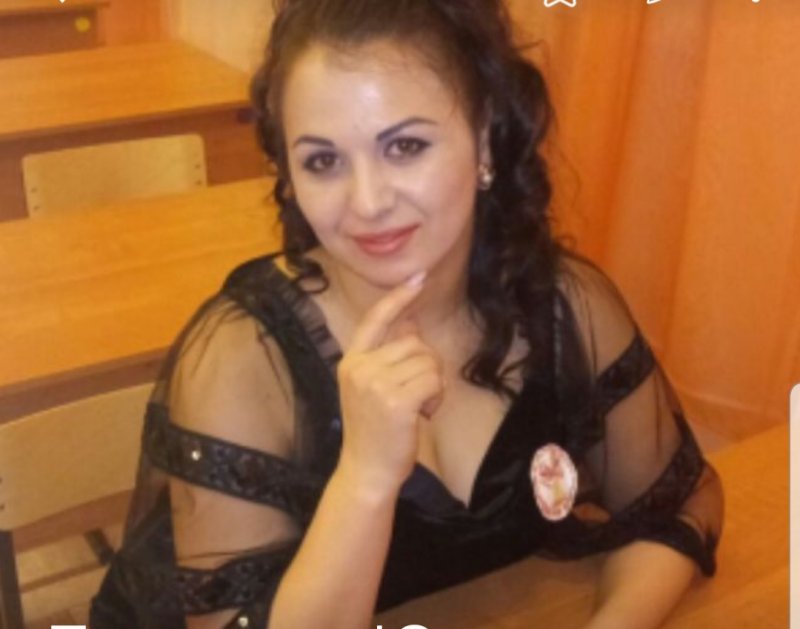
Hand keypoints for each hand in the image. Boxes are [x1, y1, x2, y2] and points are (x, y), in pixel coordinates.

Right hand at [336, 272, 443, 497]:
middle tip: (415, 396)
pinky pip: (433, 380)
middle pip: (414, 342)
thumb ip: (388, 356)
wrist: (366, 471)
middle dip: (427, 366)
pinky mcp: (395, 400)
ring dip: (433, 384)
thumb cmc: (375, 431)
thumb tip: (411, 324)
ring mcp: (375, 383)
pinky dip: (436, 398)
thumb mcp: (372, 388)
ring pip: (428, 361)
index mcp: (351, 361)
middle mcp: (359, 367)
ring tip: (417, 407)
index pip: (376, 319)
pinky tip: (423, 415)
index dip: (398, 297)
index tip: (417, 277)